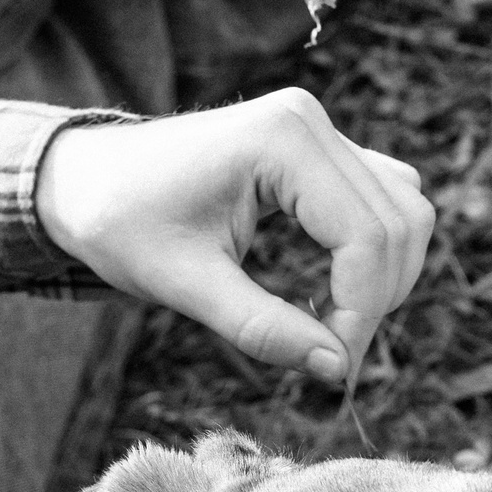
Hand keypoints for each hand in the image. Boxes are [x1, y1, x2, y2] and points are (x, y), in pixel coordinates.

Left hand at [35, 91, 432, 384]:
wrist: (86, 178)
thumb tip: (337, 370)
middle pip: (399, 224)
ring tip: (333, 326)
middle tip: (332, 357)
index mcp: (281, 140)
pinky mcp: (320, 149)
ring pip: (404, 211)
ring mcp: (319, 130)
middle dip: (377, 301)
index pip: (366, 237)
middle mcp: (310, 122)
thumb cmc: (121, 223)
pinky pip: (383, 202)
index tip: (332, 366)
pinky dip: (374, 255)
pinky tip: (333, 292)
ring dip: (386, 278)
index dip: (362, 312)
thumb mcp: (184, 286)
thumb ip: (262, 329)